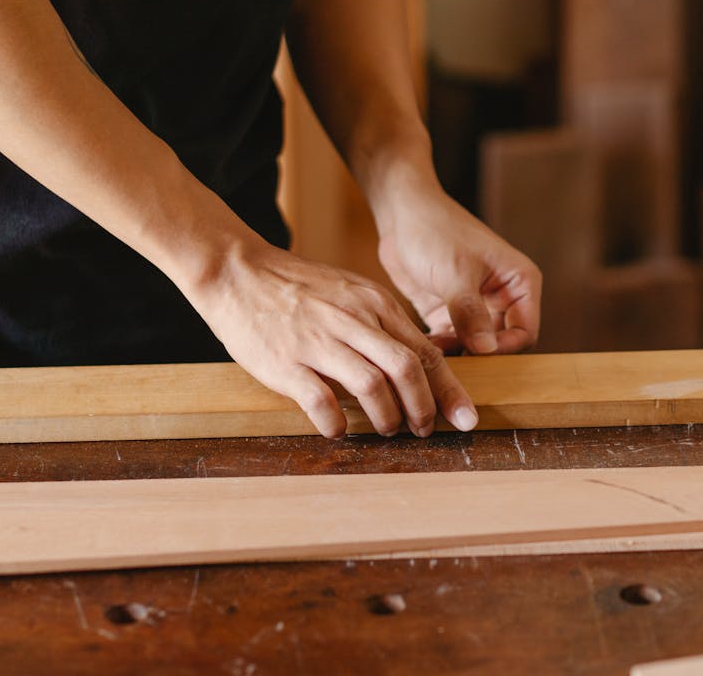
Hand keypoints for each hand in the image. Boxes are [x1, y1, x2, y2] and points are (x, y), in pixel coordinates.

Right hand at [184, 238, 478, 438]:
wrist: (238, 271)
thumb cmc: (297, 288)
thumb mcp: (351, 293)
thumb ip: (381, 323)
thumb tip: (414, 363)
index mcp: (374, 304)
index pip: (425, 350)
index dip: (449, 389)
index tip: (464, 416)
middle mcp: (353, 321)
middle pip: (408, 369)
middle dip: (425, 408)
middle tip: (425, 430)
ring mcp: (319, 342)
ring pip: (372, 386)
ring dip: (387, 417)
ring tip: (387, 430)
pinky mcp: (286, 362)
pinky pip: (322, 402)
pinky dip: (336, 423)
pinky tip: (337, 429)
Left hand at [376, 181, 541, 354]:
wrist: (402, 213)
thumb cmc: (435, 230)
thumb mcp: (455, 273)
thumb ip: (470, 313)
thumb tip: (486, 350)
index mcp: (520, 283)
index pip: (525, 332)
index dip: (505, 349)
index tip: (476, 355)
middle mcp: (503, 298)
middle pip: (502, 345)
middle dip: (479, 358)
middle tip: (454, 368)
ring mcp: (476, 307)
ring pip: (476, 347)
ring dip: (457, 356)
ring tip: (433, 361)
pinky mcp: (450, 313)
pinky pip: (452, 342)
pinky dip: (440, 350)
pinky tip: (421, 352)